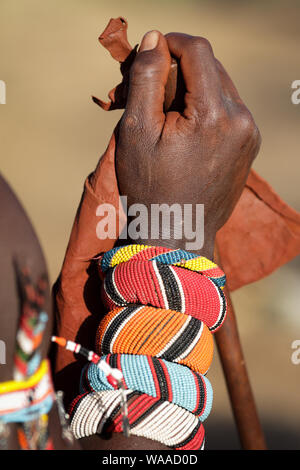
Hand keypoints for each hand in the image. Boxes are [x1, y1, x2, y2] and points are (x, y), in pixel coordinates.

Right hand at [116, 31, 260, 259]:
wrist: (175, 237)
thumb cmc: (150, 188)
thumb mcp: (136, 131)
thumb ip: (146, 79)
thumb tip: (155, 40)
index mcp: (215, 114)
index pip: (197, 50)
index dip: (170, 43)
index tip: (148, 56)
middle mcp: (242, 120)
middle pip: (209, 68)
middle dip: (177, 70)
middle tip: (148, 91)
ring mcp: (249, 136)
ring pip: (218, 89)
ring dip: (190, 90)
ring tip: (162, 115)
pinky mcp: (248, 148)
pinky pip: (226, 112)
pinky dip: (203, 110)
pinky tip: (182, 131)